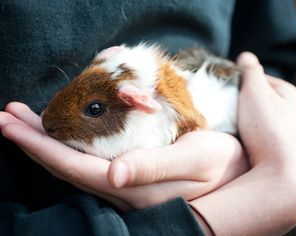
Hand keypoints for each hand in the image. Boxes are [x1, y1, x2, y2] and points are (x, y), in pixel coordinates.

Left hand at [0, 102, 247, 211]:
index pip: (75, 167)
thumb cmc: (221, 162)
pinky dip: (70, 145)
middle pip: (67, 166)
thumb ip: (154, 168)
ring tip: (26, 121)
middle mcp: (124, 192)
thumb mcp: (195, 159)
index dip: (41, 146)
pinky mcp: (131, 178)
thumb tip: (113, 177)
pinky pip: (89, 162)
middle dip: (35, 142)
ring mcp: (126, 187)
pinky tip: (63, 133)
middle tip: (8, 116)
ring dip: (48, 142)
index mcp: (135, 188)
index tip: (12, 124)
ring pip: (75, 164)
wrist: (237, 172)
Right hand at [189, 52, 295, 235]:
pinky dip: (245, 132)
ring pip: (254, 116)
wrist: (285, 174)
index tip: (219, 86)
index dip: (237, 79)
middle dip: (238, 99)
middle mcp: (288, 109)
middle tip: (220, 105)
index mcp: (285, 91)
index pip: (256, 76)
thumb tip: (245, 56)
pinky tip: (237, 137)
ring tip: (226, 122)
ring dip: (240, 117)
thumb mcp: (256, 92)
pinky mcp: (275, 147)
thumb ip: (250, 72)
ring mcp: (282, 130)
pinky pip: (255, 133)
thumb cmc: (269, 129)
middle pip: (255, 97)